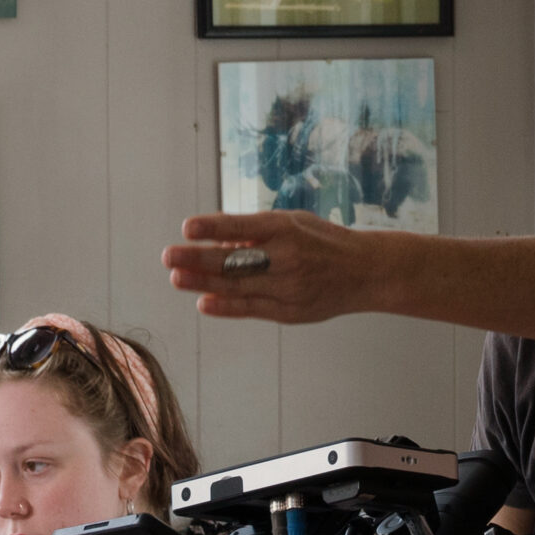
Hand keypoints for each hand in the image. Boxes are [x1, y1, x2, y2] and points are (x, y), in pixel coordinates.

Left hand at [163, 209, 371, 323]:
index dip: (214, 227)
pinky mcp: (290, 312)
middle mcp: (287, 257)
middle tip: (169, 255)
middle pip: (235, 259)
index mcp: (287, 228)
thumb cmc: (322, 242)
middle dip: (198, 257)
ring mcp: (288, 287)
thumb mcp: (293, 222)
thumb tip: (215, 235)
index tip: (187, 227)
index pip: (244, 226)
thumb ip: (255, 230)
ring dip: (203, 282)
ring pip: (238, 285)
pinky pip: (252, 309)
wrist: (366, 272)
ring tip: (175, 277)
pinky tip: (203, 302)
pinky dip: (226, 306)